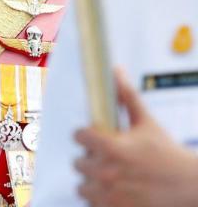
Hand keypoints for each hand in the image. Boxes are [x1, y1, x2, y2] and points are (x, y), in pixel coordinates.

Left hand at [73, 68, 197, 206]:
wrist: (190, 187)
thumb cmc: (168, 155)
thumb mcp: (147, 124)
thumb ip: (127, 98)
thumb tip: (116, 71)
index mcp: (112, 147)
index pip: (78, 136)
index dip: (86, 136)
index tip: (94, 138)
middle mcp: (106, 171)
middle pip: (78, 162)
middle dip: (92, 160)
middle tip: (110, 160)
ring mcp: (109, 194)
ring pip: (83, 185)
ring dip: (94, 182)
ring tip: (113, 177)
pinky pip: (91, 203)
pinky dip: (100, 199)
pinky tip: (118, 192)